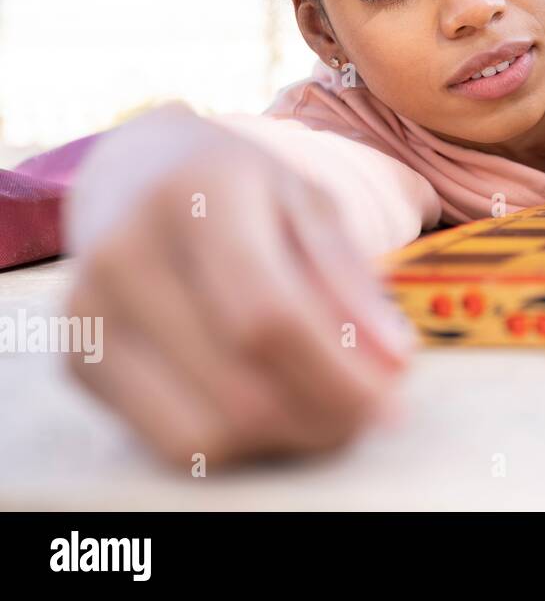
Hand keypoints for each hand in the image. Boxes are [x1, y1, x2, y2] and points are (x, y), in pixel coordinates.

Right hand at [65, 104, 411, 466]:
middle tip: (371, 413)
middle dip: (326, 418)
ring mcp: (90, 313)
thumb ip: (352, 280)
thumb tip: (393, 363)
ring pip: (207, 432)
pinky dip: (240, 444)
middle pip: (242, 387)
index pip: (270, 316)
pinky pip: (173, 443)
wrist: (136, 171)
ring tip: (329, 410)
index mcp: (197, 195)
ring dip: (288, 439)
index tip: (394, 403)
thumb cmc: (242, 189)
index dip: (340, 374)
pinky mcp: (78, 361)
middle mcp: (127, 252)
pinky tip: (276, 409)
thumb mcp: (308, 204)